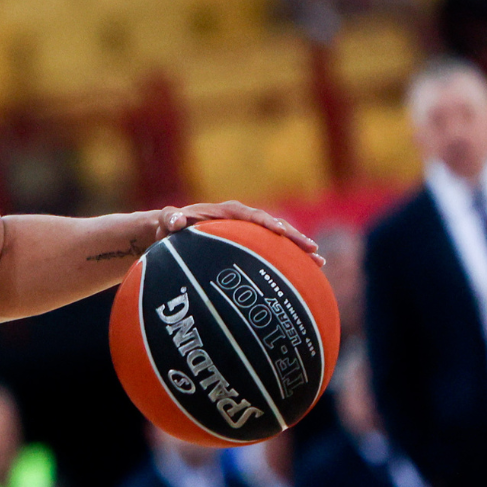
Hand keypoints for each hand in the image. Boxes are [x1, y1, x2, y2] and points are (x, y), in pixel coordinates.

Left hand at [151, 201, 323, 265]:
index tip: (280, 231)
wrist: (171, 232)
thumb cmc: (169, 226)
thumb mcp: (167, 222)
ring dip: (298, 250)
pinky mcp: (250, 245)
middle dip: (294, 237)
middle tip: (313, 250)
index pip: (251, 216)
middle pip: (274, 226)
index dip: (267, 223)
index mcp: (227, 212)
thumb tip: (175, 220)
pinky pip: (272, 251)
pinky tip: (306, 274)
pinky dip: (288, 260)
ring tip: (319, 261)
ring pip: (278, 240)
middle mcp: (243, 220)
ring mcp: (249, 233)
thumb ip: (170, 218)